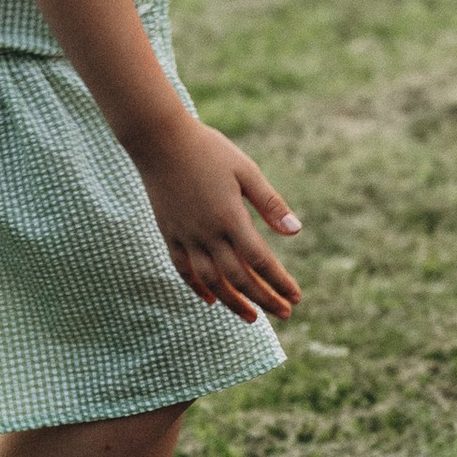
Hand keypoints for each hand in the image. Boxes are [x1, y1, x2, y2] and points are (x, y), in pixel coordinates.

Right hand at [134, 118, 302, 324]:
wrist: (160, 140)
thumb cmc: (208, 150)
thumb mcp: (246, 170)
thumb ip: (270, 203)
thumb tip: (295, 231)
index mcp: (230, 217)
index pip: (260, 260)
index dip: (279, 282)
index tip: (296, 297)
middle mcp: (207, 233)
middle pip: (238, 277)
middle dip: (263, 299)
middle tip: (284, 314)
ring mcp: (186, 236)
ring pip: (210, 281)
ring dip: (233, 302)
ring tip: (251, 316)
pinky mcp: (169, 233)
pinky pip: (183, 269)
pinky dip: (198, 288)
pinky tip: (212, 299)